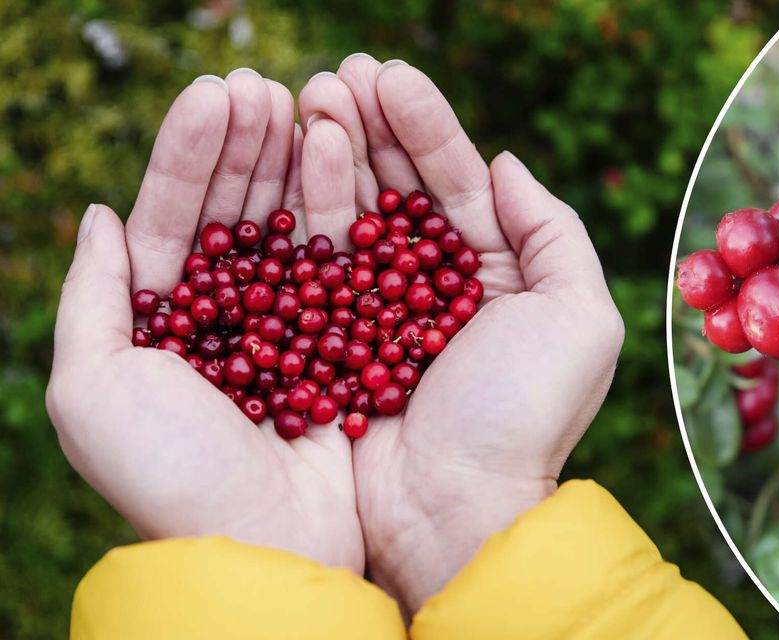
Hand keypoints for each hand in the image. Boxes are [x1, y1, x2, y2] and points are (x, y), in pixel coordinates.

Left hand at [46, 69, 363, 570]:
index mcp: (161, 325)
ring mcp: (290, 327)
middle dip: (245, 144)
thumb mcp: (91, 389)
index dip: (190, 154)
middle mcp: (227, 319)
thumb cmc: (169, 473)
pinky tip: (339, 155)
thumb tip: (97, 213)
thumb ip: (90, 297)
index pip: (171, 220)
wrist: (266, 544)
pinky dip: (338, 209)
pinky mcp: (343, 340)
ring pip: (289, 227)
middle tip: (262, 81)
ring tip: (305, 96)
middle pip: (234, 213)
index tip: (215, 92)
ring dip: (292, 160)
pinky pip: (339, 263)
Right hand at [298, 57, 623, 612]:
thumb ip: (552, 230)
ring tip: (309, 95)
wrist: (456, 509)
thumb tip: (506, 161)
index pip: (457, 183)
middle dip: (371, 126)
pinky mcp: (331, 338)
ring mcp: (379, 311)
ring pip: (354, 215)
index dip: (426, 127)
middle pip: (400, 189)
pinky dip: (305, 209)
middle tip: (336, 70)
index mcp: (498, 277)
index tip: (389, 73)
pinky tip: (292, 157)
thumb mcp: (580, 318)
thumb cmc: (524, 416)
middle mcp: (437, 287)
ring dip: (332, 152)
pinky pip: (318, 263)